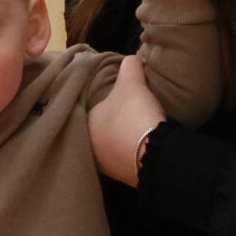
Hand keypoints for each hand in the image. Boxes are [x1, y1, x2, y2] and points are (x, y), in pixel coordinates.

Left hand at [90, 56, 166, 184]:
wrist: (156, 153)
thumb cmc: (133, 115)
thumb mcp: (131, 84)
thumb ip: (128, 68)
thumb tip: (131, 58)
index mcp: (80, 125)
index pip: (79, 109)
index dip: (90, 101)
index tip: (101, 95)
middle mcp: (85, 148)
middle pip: (91, 129)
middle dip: (101, 121)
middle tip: (115, 109)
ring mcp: (102, 166)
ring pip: (104, 145)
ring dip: (113, 137)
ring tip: (125, 124)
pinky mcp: (119, 176)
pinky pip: (118, 157)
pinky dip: (124, 148)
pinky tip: (133, 141)